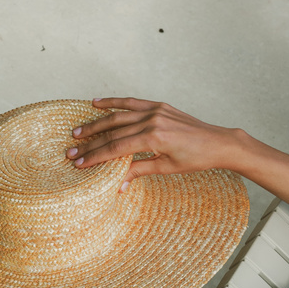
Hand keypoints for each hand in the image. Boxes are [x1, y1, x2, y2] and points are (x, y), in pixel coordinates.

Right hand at [65, 97, 242, 188]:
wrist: (217, 142)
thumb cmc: (195, 159)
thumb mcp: (166, 168)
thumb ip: (139, 171)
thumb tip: (117, 185)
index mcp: (154, 138)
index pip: (117, 148)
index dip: (95, 156)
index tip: (79, 163)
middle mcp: (152, 121)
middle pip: (113, 132)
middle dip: (90, 143)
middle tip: (70, 150)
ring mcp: (155, 111)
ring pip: (118, 116)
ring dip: (95, 123)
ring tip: (78, 132)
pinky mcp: (159, 106)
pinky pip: (131, 102)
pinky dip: (113, 102)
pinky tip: (96, 102)